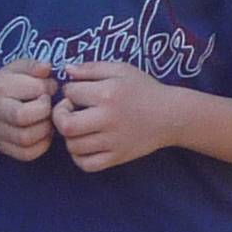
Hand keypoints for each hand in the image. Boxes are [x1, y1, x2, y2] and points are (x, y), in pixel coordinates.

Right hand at [0, 58, 57, 160]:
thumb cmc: (10, 86)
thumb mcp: (18, 69)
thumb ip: (33, 66)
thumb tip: (46, 68)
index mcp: (1, 86)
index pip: (35, 90)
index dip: (48, 90)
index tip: (46, 88)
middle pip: (23, 117)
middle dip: (44, 112)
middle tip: (47, 107)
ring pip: (26, 139)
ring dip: (45, 130)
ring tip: (46, 120)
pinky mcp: (5, 149)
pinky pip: (27, 153)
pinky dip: (42, 145)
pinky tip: (43, 133)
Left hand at [53, 61, 184, 171]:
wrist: (171, 115)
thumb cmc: (144, 89)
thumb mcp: (121, 70)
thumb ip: (92, 67)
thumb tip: (66, 70)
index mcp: (108, 94)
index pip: (70, 93)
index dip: (68, 91)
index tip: (77, 93)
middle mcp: (108, 119)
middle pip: (65, 125)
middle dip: (59, 116)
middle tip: (69, 112)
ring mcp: (113, 141)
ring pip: (73, 146)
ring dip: (69, 136)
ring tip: (79, 127)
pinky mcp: (117, 157)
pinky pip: (87, 164)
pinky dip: (79, 157)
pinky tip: (84, 145)